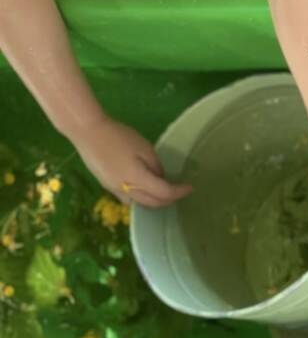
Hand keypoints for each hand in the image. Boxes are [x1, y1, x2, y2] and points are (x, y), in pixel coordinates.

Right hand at [70, 114, 190, 207]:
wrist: (87, 132)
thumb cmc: (117, 136)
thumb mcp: (144, 148)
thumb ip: (156, 167)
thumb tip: (161, 179)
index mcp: (137, 179)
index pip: (164, 193)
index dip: (179, 192)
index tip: (189, 188)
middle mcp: (125, 190)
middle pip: (152, 204)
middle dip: (169, 200)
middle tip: (179, 192)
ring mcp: (114, 190)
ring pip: (140, 205)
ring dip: (155, 202)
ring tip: (164, 193)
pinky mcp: (107, 187)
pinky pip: (128, 200)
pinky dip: (141, 200)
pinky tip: (146, 191)